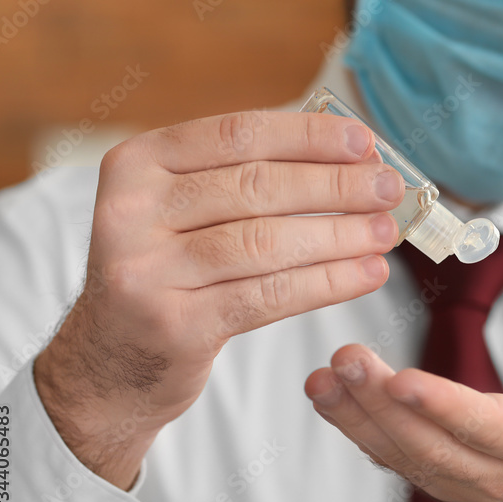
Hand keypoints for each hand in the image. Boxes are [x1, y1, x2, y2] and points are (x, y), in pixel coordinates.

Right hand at [34, 112, 405, 489]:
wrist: (112, 366)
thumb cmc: (170, 277)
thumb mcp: (183, 215)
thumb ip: (244, 181)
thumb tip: (350, 162)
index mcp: (138, 164)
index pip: (237, 135)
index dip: (309, 137)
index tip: (365, 142)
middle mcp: (132, 211)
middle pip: (256, 187)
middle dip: (335, 185)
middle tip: (389, 188)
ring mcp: (148, 270)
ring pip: (266, 242)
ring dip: (339, 235)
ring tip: (386, 232)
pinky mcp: (176, 325)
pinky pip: (269, 296)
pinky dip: (327, 282)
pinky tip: (367, 274)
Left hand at [305, 345, 502, 501]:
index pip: (488, 431)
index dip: (446, 411)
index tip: (403, 382)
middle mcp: (492, 472)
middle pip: (430, 445)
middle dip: (381, 406)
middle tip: (344, 359)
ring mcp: (457, 479)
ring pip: (399, 453)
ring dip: (356, 415)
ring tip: (324, 374)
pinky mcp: (433, 471)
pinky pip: (387, 454)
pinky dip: (352, 426)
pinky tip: (324, 392)